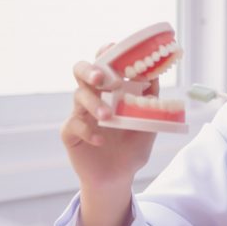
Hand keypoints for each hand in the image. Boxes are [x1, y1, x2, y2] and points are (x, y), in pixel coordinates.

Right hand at [60, 49, 157, 190]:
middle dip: (90, 70)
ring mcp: (79, 114)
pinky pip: (73, 124)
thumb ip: (151, 104)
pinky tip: (100, 140)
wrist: (118, 178)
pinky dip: (88, 130)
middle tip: (102, 79)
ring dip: (95, 103)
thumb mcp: (148, 126)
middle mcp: (93, 97)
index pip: (104, 63)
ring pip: (78, 96)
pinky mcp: (70, 133)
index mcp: (110, 90)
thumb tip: (155, 78)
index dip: (106, 52)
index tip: (113, 47)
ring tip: (108, 116)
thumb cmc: (131, 148)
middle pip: (81, 71)